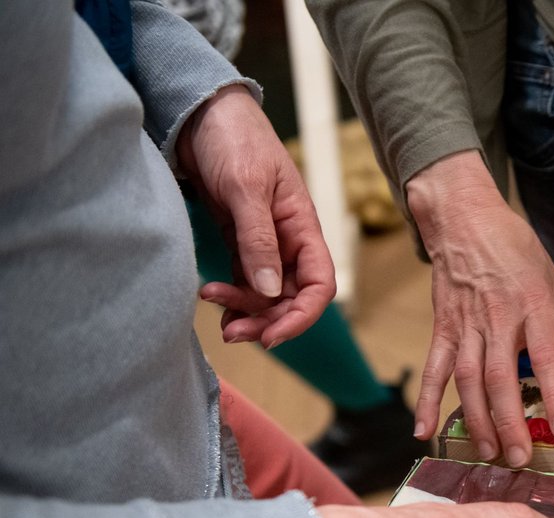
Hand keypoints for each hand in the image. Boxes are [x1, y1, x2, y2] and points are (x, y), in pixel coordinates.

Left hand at [177, 84, 335, 349]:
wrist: (200, 113)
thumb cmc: (233, 138)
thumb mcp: (246, 186)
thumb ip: (257, 238)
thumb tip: (268, 289)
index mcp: (303, 226)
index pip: (319, 285)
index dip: (301, 315)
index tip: (272, 334)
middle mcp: (288, 240)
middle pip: (290, 297)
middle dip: (266, 319)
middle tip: (233, 332)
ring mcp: (263, 242)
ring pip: (265, 294)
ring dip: (246, 312)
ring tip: (217, 317)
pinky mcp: (239, 240)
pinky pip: (243, 280)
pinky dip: (232, 297)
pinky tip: (213, 300)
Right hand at [405, 151, 553, 464]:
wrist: (463, 220)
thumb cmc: (514, 249)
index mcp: (532, 307)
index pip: (546, 357)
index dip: (553, 393)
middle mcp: (497, 320)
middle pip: (500, 378)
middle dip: (509, 421)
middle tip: (519, 457)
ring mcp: (465, 326)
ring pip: (468, 380)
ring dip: (476, 420)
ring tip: (488, 453)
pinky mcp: (442, 328)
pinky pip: (433, 369)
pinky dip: (427, 400)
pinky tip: (424, 430)